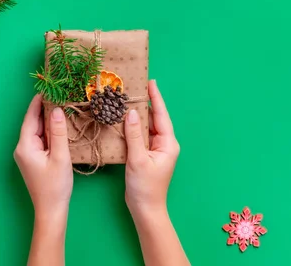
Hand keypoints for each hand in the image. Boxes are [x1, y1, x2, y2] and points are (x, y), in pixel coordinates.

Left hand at [14, 95, 73, 218]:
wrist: (51, 209)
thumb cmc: (56, 185)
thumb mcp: (60, 156)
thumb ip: (58, 132)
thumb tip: (57, 110)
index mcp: (25, 146)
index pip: (30, 118)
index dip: (37, 102)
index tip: (46, 88)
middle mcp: (22, 148)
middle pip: (33, 124)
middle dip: (44, 110)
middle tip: (57, 94)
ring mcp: (26, 154)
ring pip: (37, 131)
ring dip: (47, 121)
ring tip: (60, 106)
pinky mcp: (32, 159)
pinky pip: (40, 140)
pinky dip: (48, 132)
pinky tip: (58, 127)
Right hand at [124, 80, 179, 218]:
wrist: (145, 209)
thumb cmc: (145, 187)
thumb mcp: (138, 159)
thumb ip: (134, 135)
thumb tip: (131, 113)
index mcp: (167, 143)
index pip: (161, 115)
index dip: (155, 98)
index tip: (150, 82)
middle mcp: (164, 143)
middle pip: (154, 118)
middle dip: (145, 103)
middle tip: (134, 86)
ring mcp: (155, 149)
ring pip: (146, 126)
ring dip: (137, 114)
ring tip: (127, 98)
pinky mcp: (146, 154)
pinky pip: (140, 135)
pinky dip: (132, 126)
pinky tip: (123, 119)